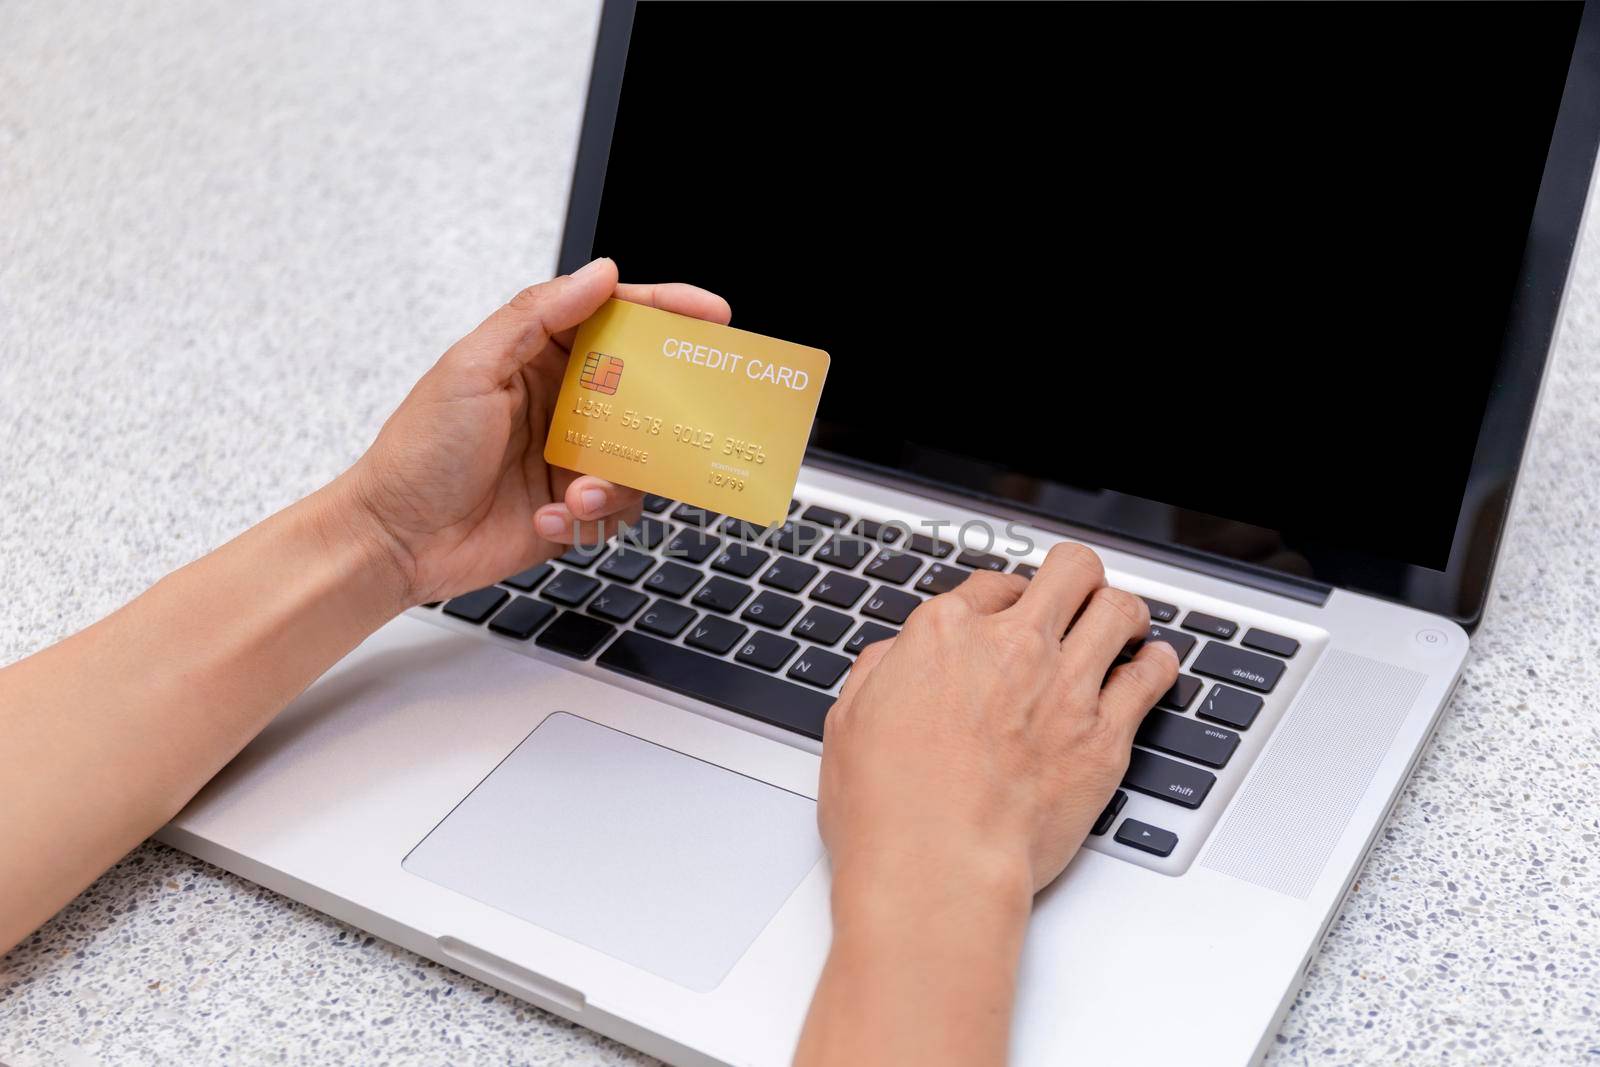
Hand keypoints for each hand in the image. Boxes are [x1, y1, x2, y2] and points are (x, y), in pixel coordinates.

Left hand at [336, 259, 730, 604]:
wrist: (397, 539)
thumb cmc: (419, 451)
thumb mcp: (472, 368)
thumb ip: (537, 315)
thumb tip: (600, 275)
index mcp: (539, 356)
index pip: (614, 319)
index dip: (666, 312)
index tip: (711, 315)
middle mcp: (564, 402)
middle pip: (643, 387)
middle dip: (667, 404)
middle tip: (690, 412)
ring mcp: (572, 455)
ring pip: (639, 454)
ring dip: (620, 474)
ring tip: (581, 490)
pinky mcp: (576, 505)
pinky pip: (619, 506)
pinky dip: (594, 515)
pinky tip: (551, 516)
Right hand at [818, 541, 1178, 905]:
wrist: (937, 868)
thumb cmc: (888, 808)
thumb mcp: (850, 720)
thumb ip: (882, 672)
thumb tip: (898, 658)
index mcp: (946, 633)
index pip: (994, 584)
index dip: (1006, 596)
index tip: (1013, 614)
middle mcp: (1013, 647)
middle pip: (1070, 571)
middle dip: (1077, 577)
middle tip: (1078, 596)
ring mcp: (1065, 687)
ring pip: (1119, 610)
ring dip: (1123, 611)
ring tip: (1124, 624)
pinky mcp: (1104, 736)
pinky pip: (1151, 676)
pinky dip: (1158, 664)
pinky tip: (1153, 666)